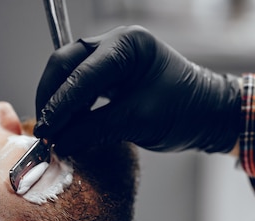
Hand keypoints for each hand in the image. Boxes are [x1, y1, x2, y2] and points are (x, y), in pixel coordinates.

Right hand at [34, 25, 241, 154]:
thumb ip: (96, 129)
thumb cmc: (186, 112)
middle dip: (52, 97)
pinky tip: (66, 125)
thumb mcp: (139, 121)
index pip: (82, 73)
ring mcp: (113, 57)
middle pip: (66, 63)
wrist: (210, 115)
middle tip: (44, 131)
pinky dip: (71, 105)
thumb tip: (61, 142)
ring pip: (69, 73)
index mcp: (129, 45)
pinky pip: (82, 85)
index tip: (47, 131)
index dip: (60, 104)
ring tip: (52, 132)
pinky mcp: (112, 75)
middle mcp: (117, 44)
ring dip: (58, 101)